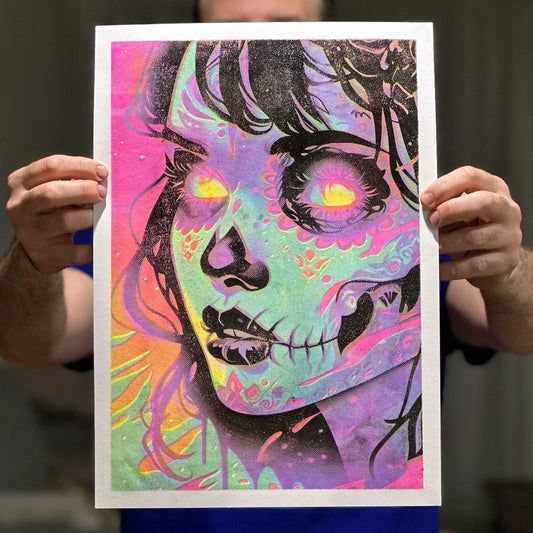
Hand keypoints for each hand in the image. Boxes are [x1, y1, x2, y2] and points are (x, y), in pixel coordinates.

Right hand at [6, 155, 107, 273]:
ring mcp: (30, 232)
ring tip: (102, 215)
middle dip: (83, 190)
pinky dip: (93, 245)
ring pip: (64, 221)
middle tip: (103, 192)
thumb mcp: (53, 191)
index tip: (103, 171)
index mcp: (20, 183)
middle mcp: (20, 206)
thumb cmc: (51, 212)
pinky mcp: (45, 255)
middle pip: (51, 192)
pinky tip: (102, 239)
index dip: (80, 167)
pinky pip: (76, 251)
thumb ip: (72, 181)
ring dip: (89, 216)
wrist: (38, 249)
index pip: (50, 166)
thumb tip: (103, 177)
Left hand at [421, 166, 521, 289]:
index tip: (425, 199)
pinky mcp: (506, 261)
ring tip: (430, 248)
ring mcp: (510, 235)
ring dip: (447, 243)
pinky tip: (436, 270)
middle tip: (431, 220)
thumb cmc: (470, 230)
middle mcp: (507, 209)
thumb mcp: (458, 215)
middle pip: (483, 202)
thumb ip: (443, 208)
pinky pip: (474, 265)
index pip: (471, 177)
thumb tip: (419, 212)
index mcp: (492, 188)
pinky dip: (450, 268)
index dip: (445, 186)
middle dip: (452, 209)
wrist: (495, 263)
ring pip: (475, 237)